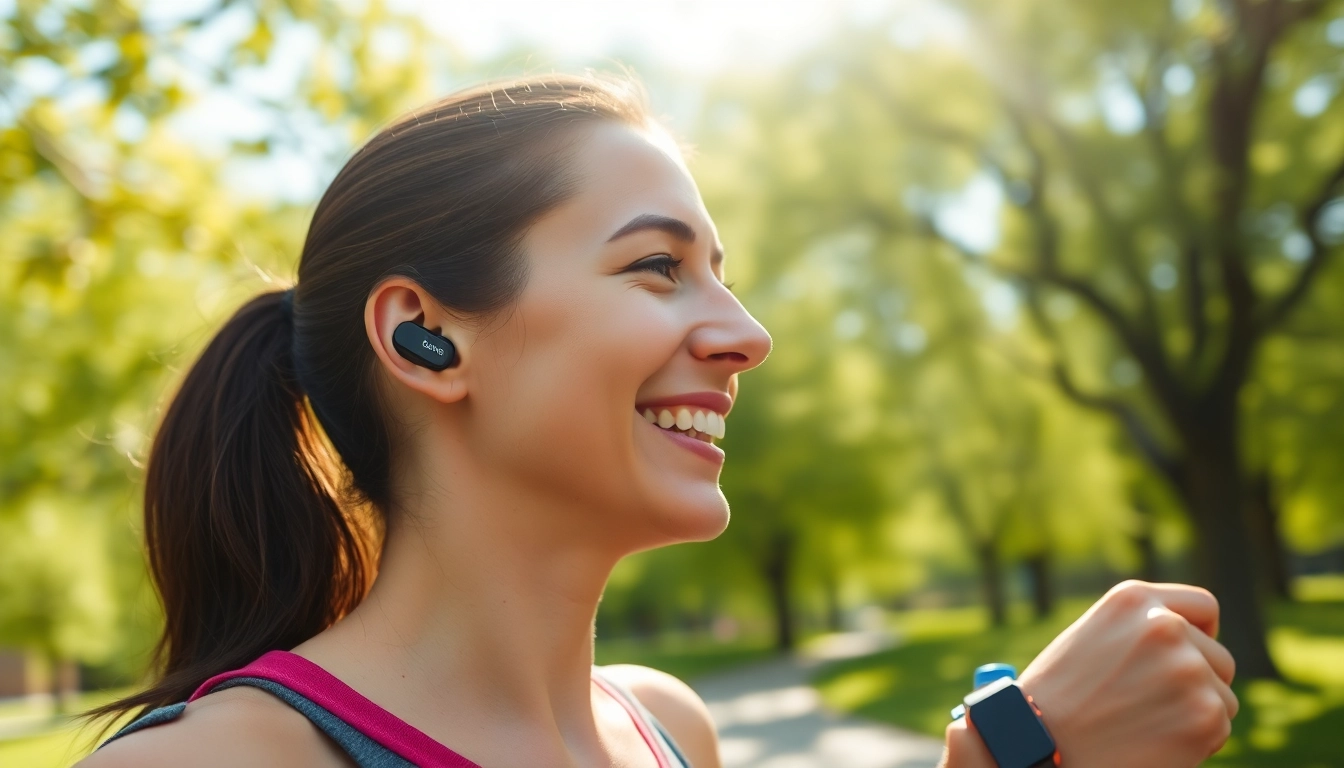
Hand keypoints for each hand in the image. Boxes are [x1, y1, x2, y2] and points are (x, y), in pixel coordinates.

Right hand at [1017, 580, 1237, 766]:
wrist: (1039, 742)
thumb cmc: (1057, 697)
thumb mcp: (1093, 637)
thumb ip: (1139, 630)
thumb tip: (1191, 641)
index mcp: (1133, 599)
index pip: (1203, 607)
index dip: (1200, 634)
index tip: (1187, 657)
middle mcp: (1166, 625)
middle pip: (1218, 657)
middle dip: (1198, 683)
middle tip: (1152, 708)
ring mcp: (1189, 668)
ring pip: (1222, 696)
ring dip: (1196, 714)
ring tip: (1146, 727)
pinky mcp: (1206, 713)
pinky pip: (1220, 729)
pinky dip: (1196, 744)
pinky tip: (1153, 745)